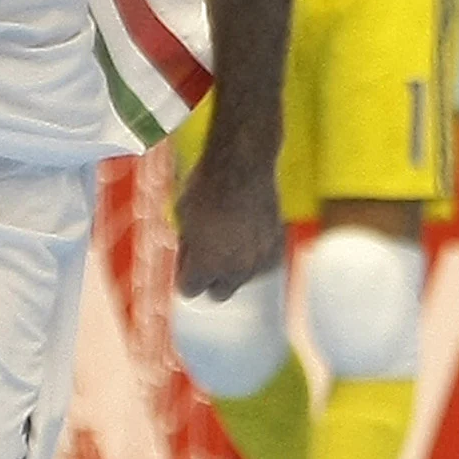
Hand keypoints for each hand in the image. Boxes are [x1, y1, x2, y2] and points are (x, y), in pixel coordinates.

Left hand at [171, 139, 286, 299]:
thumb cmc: (206, 187)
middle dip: (211, 277)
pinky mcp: (276, 248)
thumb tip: (193, 253)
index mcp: (204, 266)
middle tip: (209, 253)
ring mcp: (258, 261)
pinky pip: (263, 263)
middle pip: (219, 293)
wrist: (242, 164)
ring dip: (235, 264)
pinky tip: (250, 233)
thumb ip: (189, 244)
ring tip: (231, 234)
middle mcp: (234, 271)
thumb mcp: (183, 217)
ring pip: (243, 277)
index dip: (185, 270)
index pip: (188, 289)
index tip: (187, 255)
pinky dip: (257, 254)